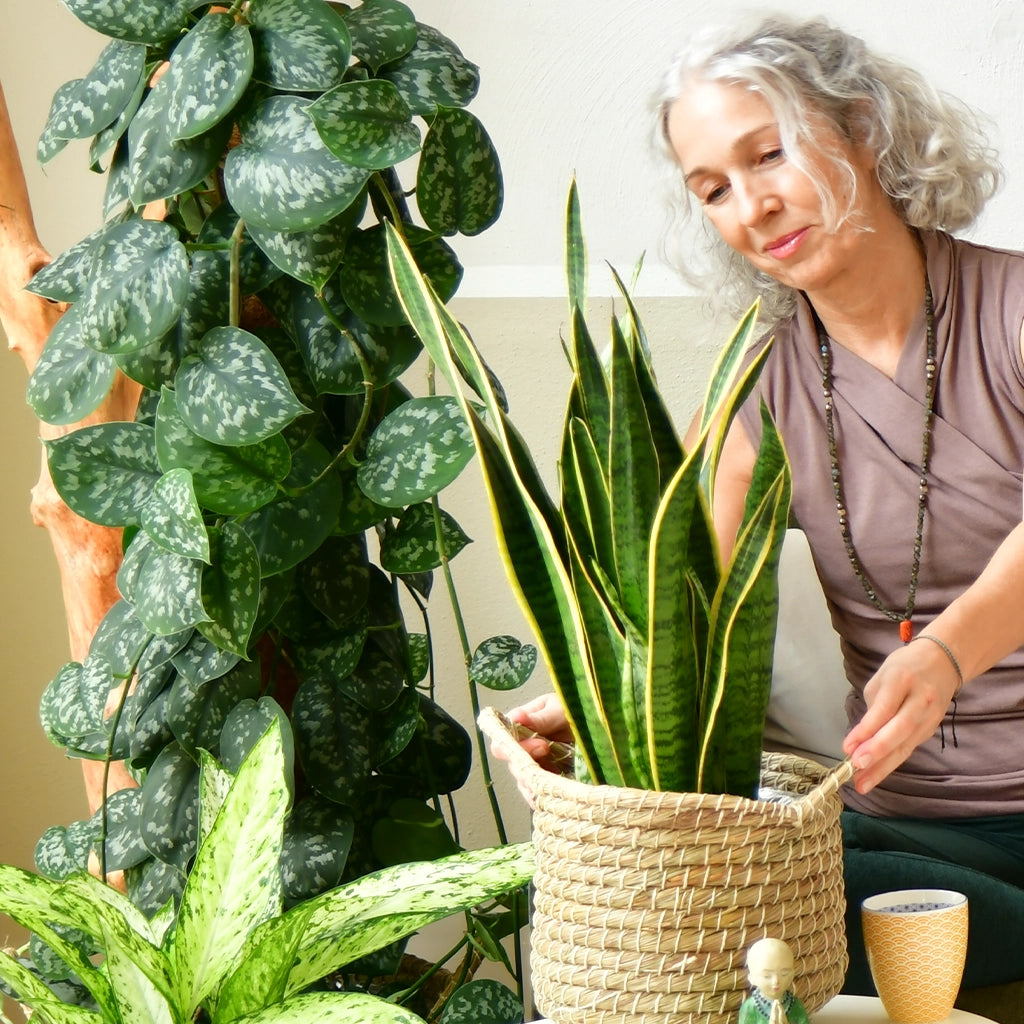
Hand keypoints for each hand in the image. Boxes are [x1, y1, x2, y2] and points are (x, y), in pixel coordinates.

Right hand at [491, 692, 572, 806]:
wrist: (595, 724)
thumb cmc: (574, 710)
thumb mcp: (560, 709)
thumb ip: (540, 718)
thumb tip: (516, 717)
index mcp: (519, 725)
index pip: (503, 740)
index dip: (515, 747)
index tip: (541, 745)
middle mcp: (522, 746)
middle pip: (513, 764)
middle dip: (529, 766)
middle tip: (551, 758)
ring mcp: (534, 764)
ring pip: (524, 781)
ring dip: (535, 783)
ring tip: (552, 782)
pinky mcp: (546, 778)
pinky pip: (537, 792)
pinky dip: (541, 796)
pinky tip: (550, 797)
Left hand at [842, 636, 961, 793]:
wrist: (943, 662)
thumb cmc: (904, 668)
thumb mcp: (883, 678)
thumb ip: (873, 708)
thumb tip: (860, 740)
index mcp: (902, 679)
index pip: (884, 708)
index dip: (866, 730)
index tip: (847, 748)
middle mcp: (921, 698)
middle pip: (901, 729)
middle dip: (878, 751)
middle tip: (856, 767)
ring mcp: (931, 715)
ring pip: (907, 744)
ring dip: (883, 766)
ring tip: (863, 783)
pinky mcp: (933, 728)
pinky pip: (910, 747)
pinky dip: (892, 762)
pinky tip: (876, 773)